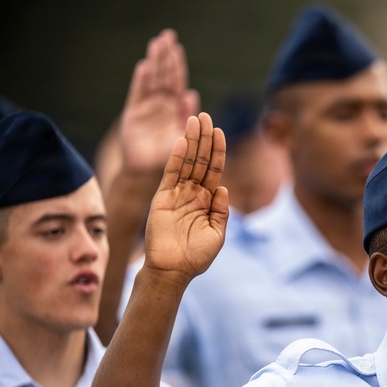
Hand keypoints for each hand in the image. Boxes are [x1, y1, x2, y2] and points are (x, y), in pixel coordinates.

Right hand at [120, 29, 199, 174]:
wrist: (148, 172)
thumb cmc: (170, 157)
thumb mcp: (184, 137)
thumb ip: (187, 116)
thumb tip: (191, 94)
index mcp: (175, 108)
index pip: (177, 82)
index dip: (177, 65)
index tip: (178, 47)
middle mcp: (161, 105)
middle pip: (164, 77)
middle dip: (166, 57)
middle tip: (167, 36)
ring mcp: (146, 108)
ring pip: (152, 81)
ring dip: (154, 63)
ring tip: (156, 44)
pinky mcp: (133, 114)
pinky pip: (138, 94)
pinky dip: (141, 81)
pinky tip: (143, 67)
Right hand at [144, 113, 228, 283]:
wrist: (173, 270)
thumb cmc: (196, 256)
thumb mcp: (217, 234)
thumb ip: (221, 211)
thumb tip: (225, 189)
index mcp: (208, 201)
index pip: (214, 171)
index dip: (217, 151)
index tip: (220, 132)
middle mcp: (192, 194)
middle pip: (200, 161)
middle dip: (204, 138)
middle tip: (206, 115)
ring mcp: (177, 194)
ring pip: (186, 162)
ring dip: (191, 141)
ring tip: (195, 119)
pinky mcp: (162, 198)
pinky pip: (170, 173)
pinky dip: (176, 157)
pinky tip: (182, 141)